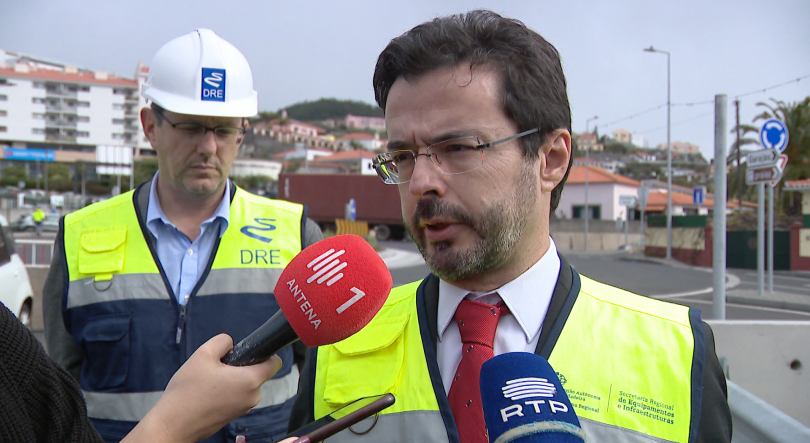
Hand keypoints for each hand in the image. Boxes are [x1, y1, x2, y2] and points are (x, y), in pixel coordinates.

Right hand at [121, 334, 282, 442]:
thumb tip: (231, 343)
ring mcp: (244, 409)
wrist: (173, 424)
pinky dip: (227, 391)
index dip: (265, 352)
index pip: (274, 363)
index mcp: (250, 381)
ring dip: (233, 379)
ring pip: (246, 385)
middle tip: (218, 367)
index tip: (249, 351)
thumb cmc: (188, 391)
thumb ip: (222, 341)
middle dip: (241, 366)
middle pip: (257, 373)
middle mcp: (252, 397)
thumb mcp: (203, 354)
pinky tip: (208, 392)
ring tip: (209, 381)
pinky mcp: (234, 416)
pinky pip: (237, 396)